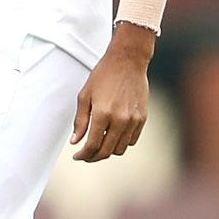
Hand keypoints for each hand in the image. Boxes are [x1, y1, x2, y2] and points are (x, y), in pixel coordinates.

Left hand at [71, 26, 152, 161]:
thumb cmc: (103, 75)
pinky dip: (121, 143)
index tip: (77, 156)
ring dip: (108, 151)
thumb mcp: (84, 96)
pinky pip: (132, 140)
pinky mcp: (142, 118)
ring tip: (98, 146)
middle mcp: (120, 119)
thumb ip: (80, 121)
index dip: (83, 155)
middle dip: (94, 157)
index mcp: (102, 113)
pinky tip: (112, 137)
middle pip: (106, 151)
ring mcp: (133, 120)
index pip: (92, 145)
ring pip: (120, 149)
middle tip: (86, 156)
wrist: (128, 61)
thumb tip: (75, 141)